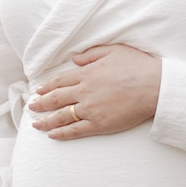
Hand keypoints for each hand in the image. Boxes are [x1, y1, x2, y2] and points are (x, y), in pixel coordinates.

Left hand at [28, 42, 161, 138]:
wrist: (154, 86)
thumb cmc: (137, 66)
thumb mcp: (113, 50)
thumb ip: (91, 54)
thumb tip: (74, 60)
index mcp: (86, 73)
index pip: (60, 81)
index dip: (47, 87)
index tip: (37, 91)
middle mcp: (84, 91)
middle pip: (56, 99)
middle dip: (40, 104)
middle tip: (31, 107)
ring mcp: (90, 109)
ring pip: (62, 116)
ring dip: (46, 121)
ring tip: (36, 124)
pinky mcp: (99, 124)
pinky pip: (76, 130)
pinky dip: (62, 133)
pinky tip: (53, 135)